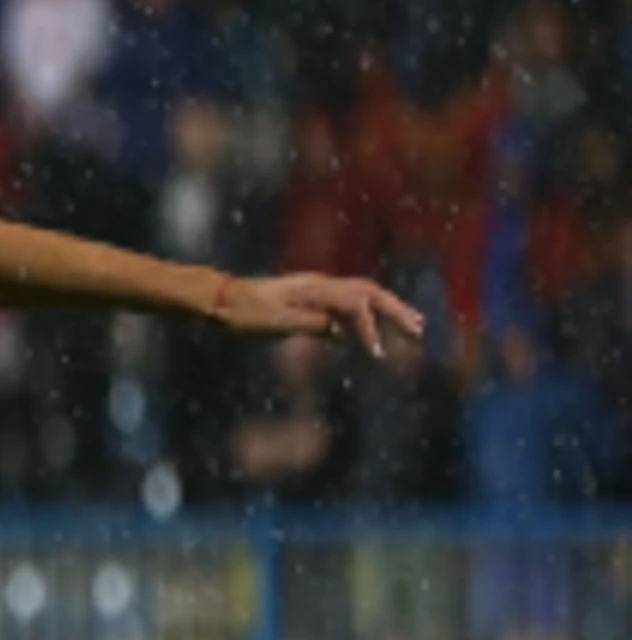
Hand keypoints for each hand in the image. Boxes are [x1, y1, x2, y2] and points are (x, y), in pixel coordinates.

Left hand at [209, 273, 426, 359]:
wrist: (220, 300)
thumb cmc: (243, 313)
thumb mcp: (275, 322)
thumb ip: (310, 323)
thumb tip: (340, 331)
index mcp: (315, 289)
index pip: (355, 305)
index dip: (370, 329)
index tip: (379, 355)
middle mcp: (321, 285)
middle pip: (370, 293)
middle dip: (396, 311)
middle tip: (419, 330)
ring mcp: (318, 291)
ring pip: (364, 297)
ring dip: (388, 312)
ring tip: (413, 327)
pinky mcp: (313, 300)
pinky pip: (349, 306)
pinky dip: (368, 318)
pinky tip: (375, 335)